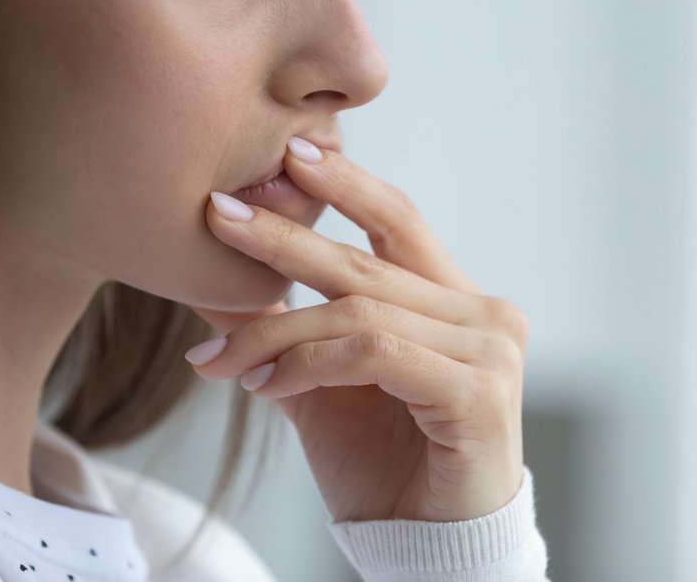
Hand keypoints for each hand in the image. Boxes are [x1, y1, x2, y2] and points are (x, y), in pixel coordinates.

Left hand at [184, 139, 527, 522]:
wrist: (424, 551)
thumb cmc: (382, 466)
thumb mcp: (316, 385)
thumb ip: (280, 329)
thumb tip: (208, 283)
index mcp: (452, 300)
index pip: (398, 220)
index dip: (344, 184)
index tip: (287, 154)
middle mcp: (482, 314)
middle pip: (367, 261)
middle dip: (283, 237)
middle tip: (216, 214)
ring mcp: (489, 351)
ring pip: (359, 311)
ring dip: (275, 330)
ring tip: (219, 360)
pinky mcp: (479, 393)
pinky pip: (373, 354)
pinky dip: (307, 364)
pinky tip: (263, 383)